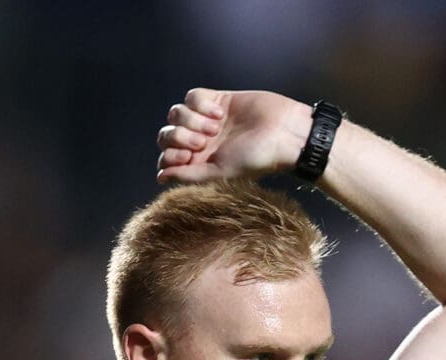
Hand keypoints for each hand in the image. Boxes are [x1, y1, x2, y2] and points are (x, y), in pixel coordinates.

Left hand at [156, 88, 310, 183]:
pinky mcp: (217, 99)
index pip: (166, 157)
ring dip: (191, 120)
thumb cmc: (257, 158)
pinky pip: (191, 96)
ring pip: (176, 113)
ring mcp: (207, 119)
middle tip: (204, 142)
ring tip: (215, 127)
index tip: (189, 156)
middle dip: (180, 137)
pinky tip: (221, 112)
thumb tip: (160, 176)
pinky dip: (201, 104)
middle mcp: (200, 141)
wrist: (284, 133)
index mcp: (199, 162)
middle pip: (166, 134)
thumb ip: (189, 175)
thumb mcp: (221, 172)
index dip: (170, 155)